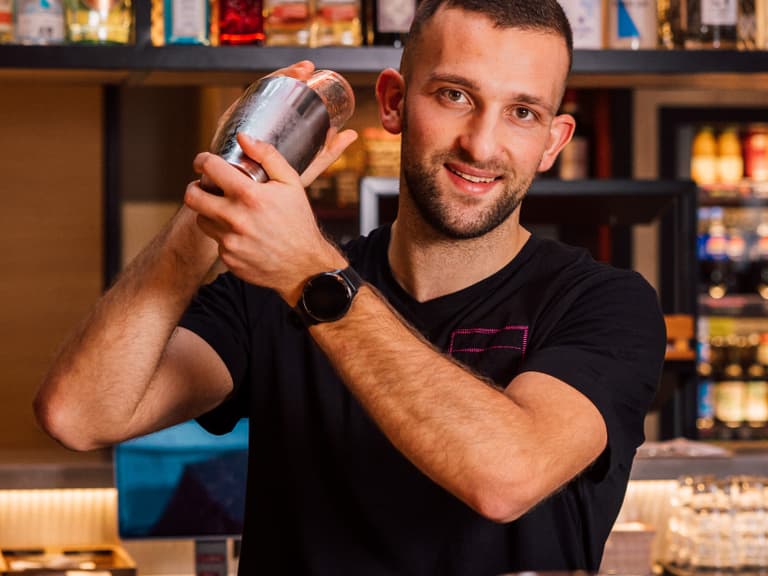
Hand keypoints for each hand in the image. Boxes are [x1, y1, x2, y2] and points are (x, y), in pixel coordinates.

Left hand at [184, 132, 353, 305]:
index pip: (210, 169)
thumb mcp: (292, 184)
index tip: (203, 162)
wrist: (305, 266)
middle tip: (204, 187)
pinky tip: (243, 235)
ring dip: (209, 212)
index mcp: (250, 196)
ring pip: (201, 219)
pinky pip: (216, 241)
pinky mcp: (228, 258)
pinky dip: (225, 235)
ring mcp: (230, 241)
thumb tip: (243, 137)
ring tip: (227, 211)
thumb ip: (267, 156)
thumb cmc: (299, 222)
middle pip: (191, 196)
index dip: (202, 161)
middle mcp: (235, 219)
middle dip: (195, 187)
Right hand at [211, 60, 355, 187]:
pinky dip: (247, 102)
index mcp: (269, 125)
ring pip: (251, 98)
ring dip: (272, 81)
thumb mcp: (306, 168)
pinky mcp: (225, 136)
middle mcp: (252, 122)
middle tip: (303, 70)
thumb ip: (326, 153)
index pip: (278, 93)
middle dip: (284, 74)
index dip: (291, 77)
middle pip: (265, 91)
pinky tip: (262, 93)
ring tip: (294, 75)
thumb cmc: (274, 188)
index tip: (308, 69)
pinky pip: (234, 113)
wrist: (245, 206)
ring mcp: (236, 127)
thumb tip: (351, 134)